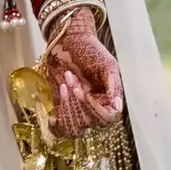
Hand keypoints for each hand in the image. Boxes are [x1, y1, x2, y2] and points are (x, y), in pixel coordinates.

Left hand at [42, 5, 123, 135]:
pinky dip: (56, 127)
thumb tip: (117, 106)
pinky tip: (53, 117)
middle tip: (70, 76)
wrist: (69, 40)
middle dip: (76, 102)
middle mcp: (94, 107)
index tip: (80, 91)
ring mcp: (77, 109)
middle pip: (89, 123)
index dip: (93, 109)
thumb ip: (113, 85)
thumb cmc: (90, 49)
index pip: (107, 118)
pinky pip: (60, 129)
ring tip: (64, 82)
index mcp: (108, 99)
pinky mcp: (61, 108)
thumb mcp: (107, 64)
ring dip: (67, 108)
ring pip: (74, 128)